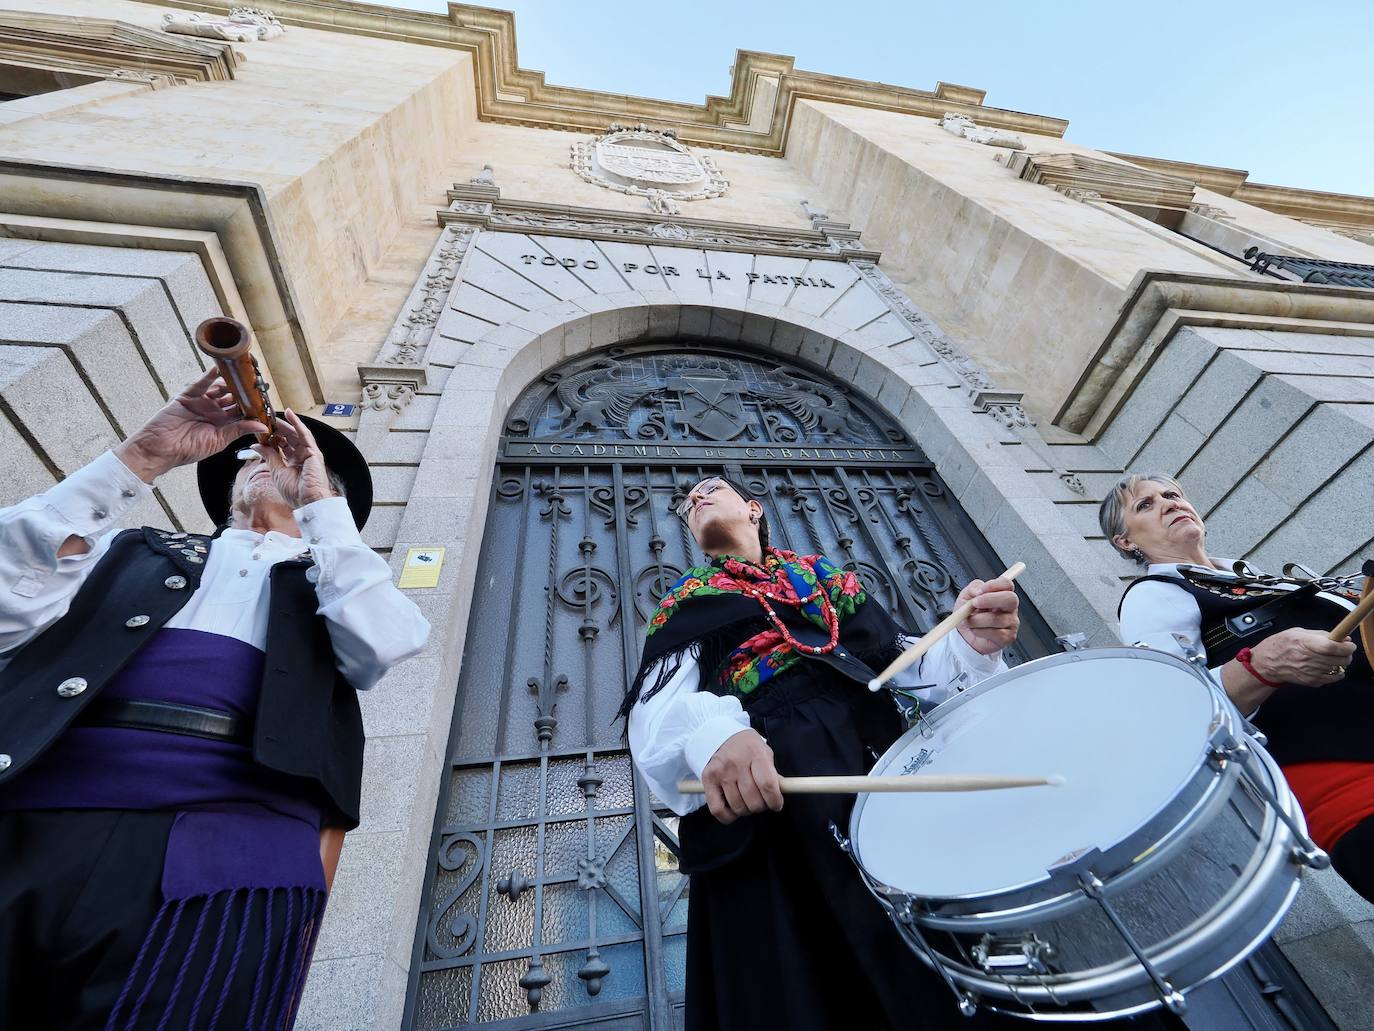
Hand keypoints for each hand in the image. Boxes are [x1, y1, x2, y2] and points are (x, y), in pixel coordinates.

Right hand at [115, 369, 267, 482]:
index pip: (241, 412)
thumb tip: (262, 425)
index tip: (266, 400)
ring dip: (230, 383)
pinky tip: (219, 370)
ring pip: (219, 389)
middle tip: (257, 384)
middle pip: (232, 397)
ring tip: (242, 377)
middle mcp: (213, 411)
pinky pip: (201, 384)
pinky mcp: (187, 396)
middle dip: (244, 392)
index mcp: (222, 424)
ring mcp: (201, 402)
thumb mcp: (219, 440)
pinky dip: (209, 376)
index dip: (252, 406)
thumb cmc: (188, 449)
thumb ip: (239, 430)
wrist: (161, 449)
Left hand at [252, 409, 335, 509]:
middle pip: (288, 438)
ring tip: (274, 416)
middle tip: (267, 421)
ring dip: (285, 424)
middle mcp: (301, 456)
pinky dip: (297, 423)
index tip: (262, 432)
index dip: (272, 438)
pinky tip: (290, 414)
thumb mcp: (276, 471)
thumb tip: (256, 445)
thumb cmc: (294, 491)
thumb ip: (268, 456)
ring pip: (295, 434)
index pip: (282, 446)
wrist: (307, 500)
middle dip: (277, 429)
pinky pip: (304, 434)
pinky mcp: (313, 451)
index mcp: (293, 463)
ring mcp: (308, 453)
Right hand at [701, 729, 782, 824]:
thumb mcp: (765, 753)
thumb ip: (773, 773)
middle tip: (762, 802)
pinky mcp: (708, 780)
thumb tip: (779, 795)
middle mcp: (736, 762)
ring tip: (748, 802)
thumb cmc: (749, 748)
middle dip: (761, 806)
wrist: (722, 736)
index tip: (776, 805)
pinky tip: (734, 811)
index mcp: (755, 753)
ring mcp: (720, 772)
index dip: (774, 800)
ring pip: (738, 807)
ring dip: (747, 810)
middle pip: (753, 799)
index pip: (767, 784)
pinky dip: (728, 817)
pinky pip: (717, 809)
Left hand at [954, 576, 1019, 654]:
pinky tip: (976, 630)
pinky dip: (979, 631)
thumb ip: (973, 588)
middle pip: (1010, 599)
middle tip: (974, 603)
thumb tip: (979, 590)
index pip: (1006, 584)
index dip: (994, 585)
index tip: (980, 590)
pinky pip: (995, 633)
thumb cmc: (969, 614)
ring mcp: (1011, 622)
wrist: (964, 635)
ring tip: (969, 621)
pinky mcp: (1008, 637)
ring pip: (997, 618)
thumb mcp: (966, 596)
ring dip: (976, 620)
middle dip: (989, 600)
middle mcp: (1009, 607)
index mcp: (1001, 593)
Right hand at [1250, 629, 1355, 686]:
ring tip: (1334, 658)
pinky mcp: (1312, 681)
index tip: (1349, 644)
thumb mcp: (1297, 632)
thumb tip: (1341, 638)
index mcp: (1304, 643)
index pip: (1332, 647)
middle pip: (1340, 659)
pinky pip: (1334, 678)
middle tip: (1344, 650)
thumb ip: (1320, 634)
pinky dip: (1336, 672)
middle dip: (1347, 654)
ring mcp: (1311, 672)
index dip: (1345, 646)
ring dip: (1341, 663)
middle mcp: (1308, 659)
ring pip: (1339, 668)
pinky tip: (1328, 667)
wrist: (1266, 664)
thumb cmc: (1280, 645)